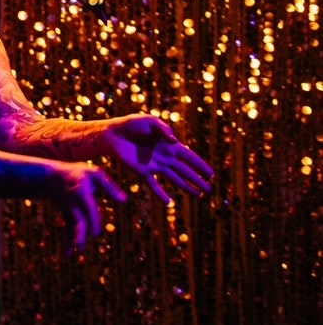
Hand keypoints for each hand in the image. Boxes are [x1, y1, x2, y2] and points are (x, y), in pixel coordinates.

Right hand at [44, 160, 127, 255]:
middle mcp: (74, 205)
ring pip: (71, 229)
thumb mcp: (94, 173)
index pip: (89, 209)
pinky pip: (66, 231)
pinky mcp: (67, 217)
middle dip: (78, 235)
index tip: (96, 235)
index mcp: (82, 193)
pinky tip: (67, 256)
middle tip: (80, 248)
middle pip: (77, 221)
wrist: (51, 177)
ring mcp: (69, 212)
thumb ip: (109, 187)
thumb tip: (125, 201)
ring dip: (71, 242)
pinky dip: (66, 243)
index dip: (92, 221)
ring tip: (71, 257)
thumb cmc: (77, 173)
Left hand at [99, 115, 213, 204]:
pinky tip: (167, 202)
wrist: (113, 133)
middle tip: (209, 190)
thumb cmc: (132, 124)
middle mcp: (165, 156)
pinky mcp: (142, 171)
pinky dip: (160, 193)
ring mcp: (155, 165)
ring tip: (198, 195)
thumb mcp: (149, 122)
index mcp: (170, 144)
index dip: (200, 166)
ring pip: (174, 178)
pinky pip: (153, 185)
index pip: (189, 157)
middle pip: (185, 170)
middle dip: (198, 180)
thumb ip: (162, 130)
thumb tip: (174, 142)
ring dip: (186, 187)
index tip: (211, 175)